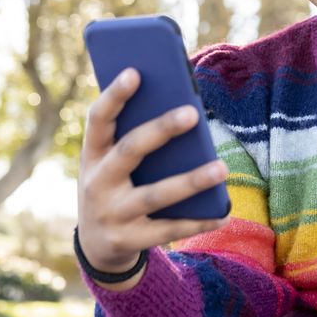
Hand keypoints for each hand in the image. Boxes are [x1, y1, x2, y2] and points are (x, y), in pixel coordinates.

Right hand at [76, 67, 228, 283]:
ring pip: (156, 194)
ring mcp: (112, 213)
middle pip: (130, 150)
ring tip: (222, 167)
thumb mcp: (112, 164)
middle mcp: (97, 182)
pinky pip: (169, 229)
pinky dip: (199, 222)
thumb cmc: (115, 187)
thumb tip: (183, 110)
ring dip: (191, 181)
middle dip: (160, 130)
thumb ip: (135, 139)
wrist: (96, 246)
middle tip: (192, 113)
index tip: (135, 71)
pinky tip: (224, 214)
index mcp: (92, 155)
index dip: (114, 95)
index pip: (98, 119)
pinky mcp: (128, 240)